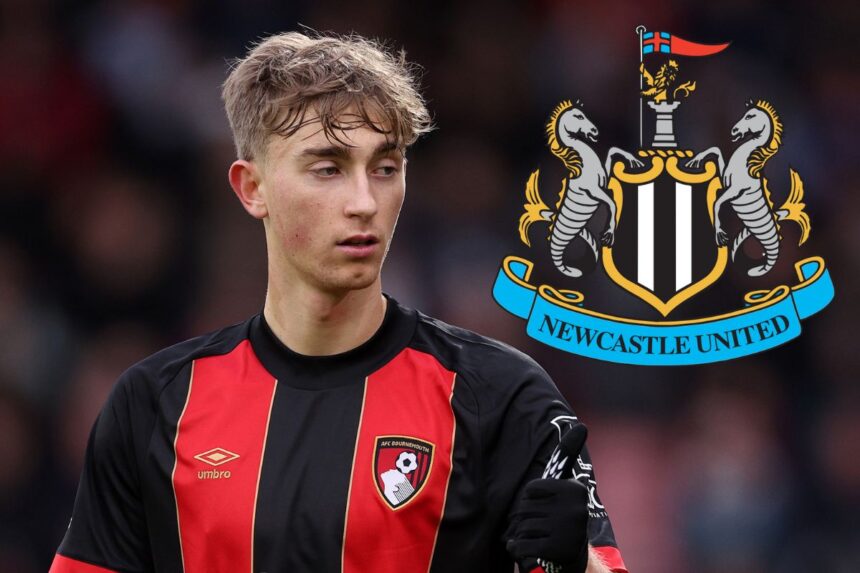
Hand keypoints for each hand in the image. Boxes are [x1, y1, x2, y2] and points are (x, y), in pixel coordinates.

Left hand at [506, 424, 589, 572]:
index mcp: (574, 490)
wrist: (573, 558)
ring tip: (541, 538)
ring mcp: (567, 530)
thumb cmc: (561, 516)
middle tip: (543, 527)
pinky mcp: (557, 551)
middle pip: (523, 508)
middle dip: (525, 519)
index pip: (530, 490)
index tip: (547, 508)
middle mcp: (574, 509)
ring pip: (521, 528)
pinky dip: (519, 550)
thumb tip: (581, 424)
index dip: (531, 501)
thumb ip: (568, 455)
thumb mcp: (564, 486)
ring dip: (523, 536)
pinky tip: (534, 551)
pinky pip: (520, 546)